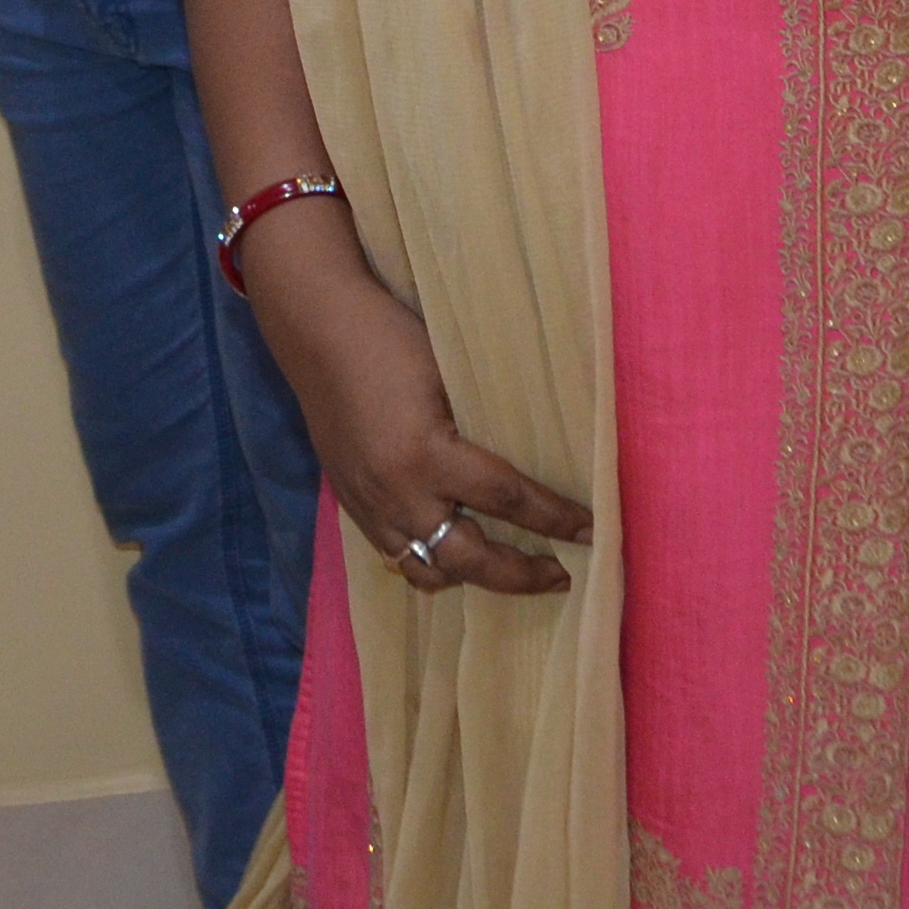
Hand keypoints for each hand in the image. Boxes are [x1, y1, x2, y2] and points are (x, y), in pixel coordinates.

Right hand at [242, 213, 588, 597]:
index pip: (506, 498)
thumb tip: (541, 455)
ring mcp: (369, 507)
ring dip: (475, 579)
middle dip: (522, 574)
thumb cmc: (391, 338)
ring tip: (511, 571)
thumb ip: (486, 422)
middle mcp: (396, 494)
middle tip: (561, 574)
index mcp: (425, 454)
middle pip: (470, 559)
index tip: (592, 530)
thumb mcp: (451, 374)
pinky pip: (397, 558)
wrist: (317, 329)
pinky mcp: (352, 506)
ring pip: (429, 572)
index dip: (555, 517)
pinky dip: (432, 563)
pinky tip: (457, 552)